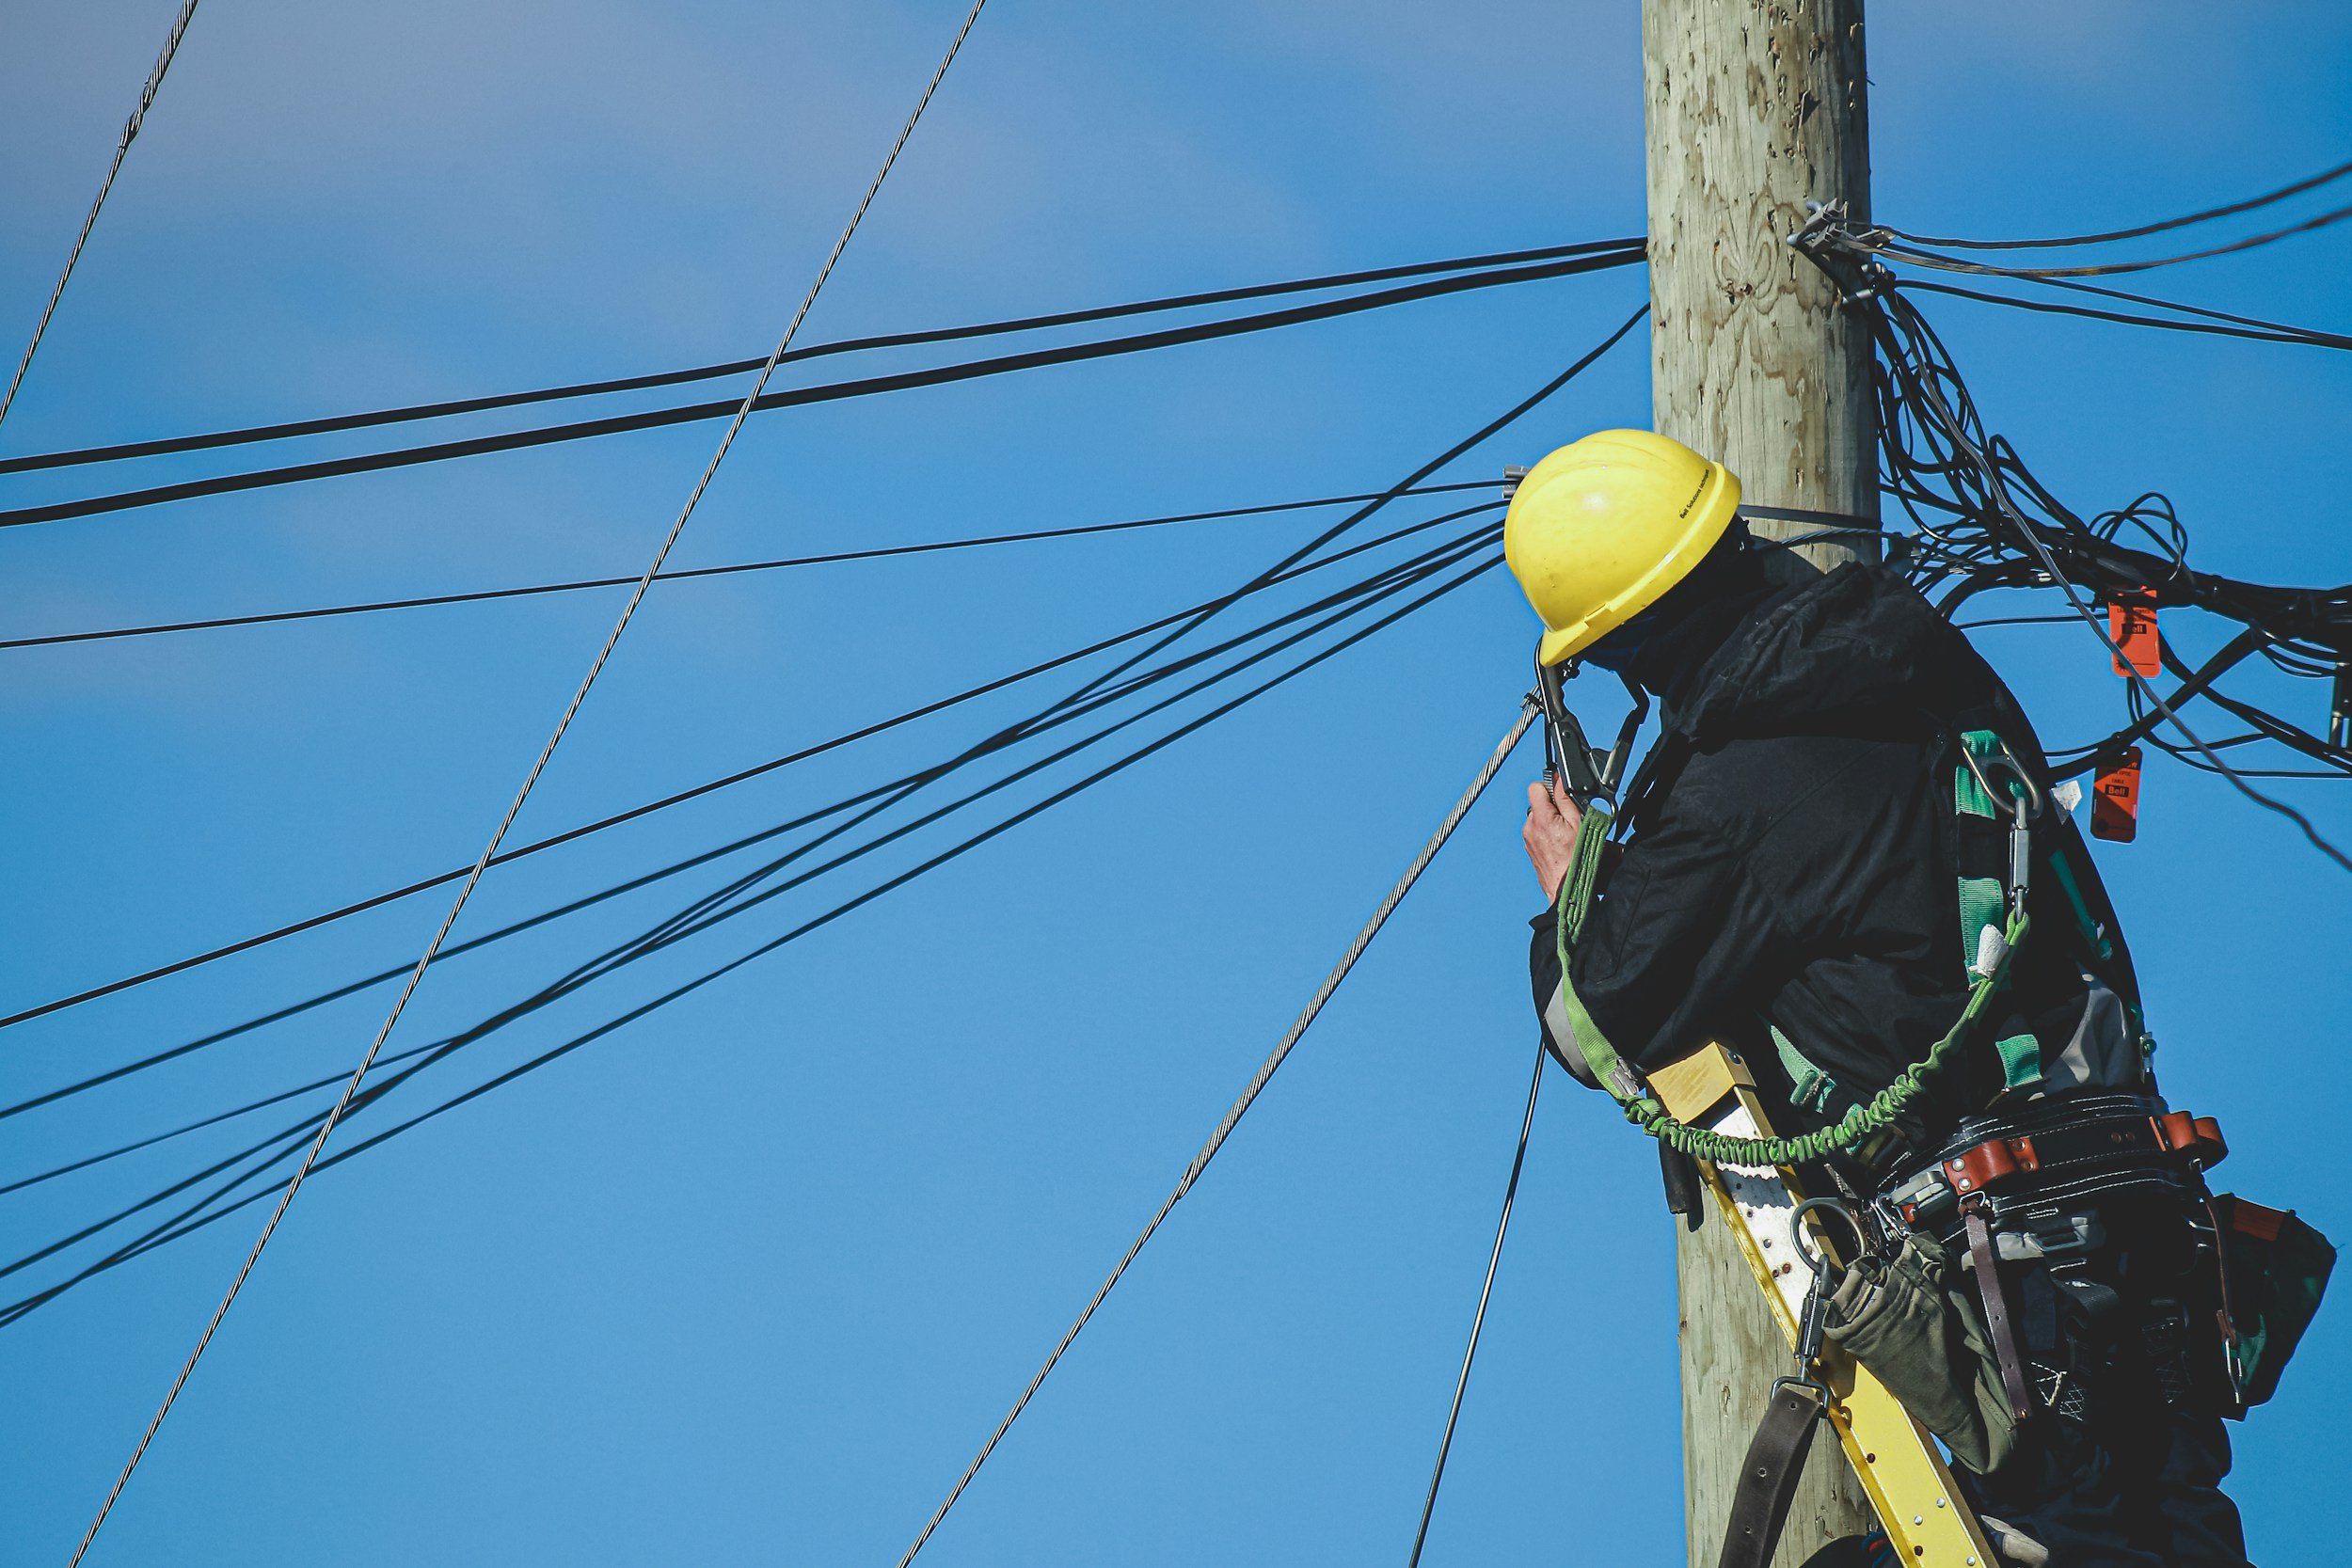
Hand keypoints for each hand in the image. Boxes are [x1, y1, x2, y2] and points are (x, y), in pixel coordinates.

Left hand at [1523, 776, 1583, 901]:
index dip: (1550, 787)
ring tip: (1567, 835)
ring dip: (1552, 821)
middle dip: (1554, 807)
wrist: (1567, 890)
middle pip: (1538, 803)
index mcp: (1540, 818)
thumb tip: (1558, 779)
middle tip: (1570, 820)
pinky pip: (1538, 832)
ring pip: (1539, 818)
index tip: (1562, 795)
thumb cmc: (1577, 861)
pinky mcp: (1529, 848)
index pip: (1536, 787)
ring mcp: (1528, 839)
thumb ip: (1566, 799)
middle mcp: (1529, 827)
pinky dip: (1549, 834)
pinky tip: (1561, 845)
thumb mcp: (1579, 824)